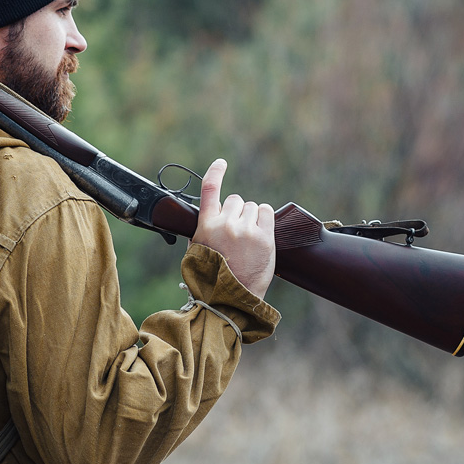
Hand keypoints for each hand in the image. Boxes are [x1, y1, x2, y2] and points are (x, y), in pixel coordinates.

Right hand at [191, 159, 275, 299]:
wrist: (228, 300)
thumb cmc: (211, 278)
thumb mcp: (196, 251)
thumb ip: (203, 230)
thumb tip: (211, 216)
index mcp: (205, 226)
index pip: (210, 189)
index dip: (216, 172)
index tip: (221, 163)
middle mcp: (225, 224)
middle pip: (235, 200)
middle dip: (237, 212)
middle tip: (237, 233)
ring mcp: (246, 230)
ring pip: (252, 207)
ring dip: (251, 218)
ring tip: (248, 240)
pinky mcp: (264, 238)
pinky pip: (267, 213)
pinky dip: (265, 219)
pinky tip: (261, 233)